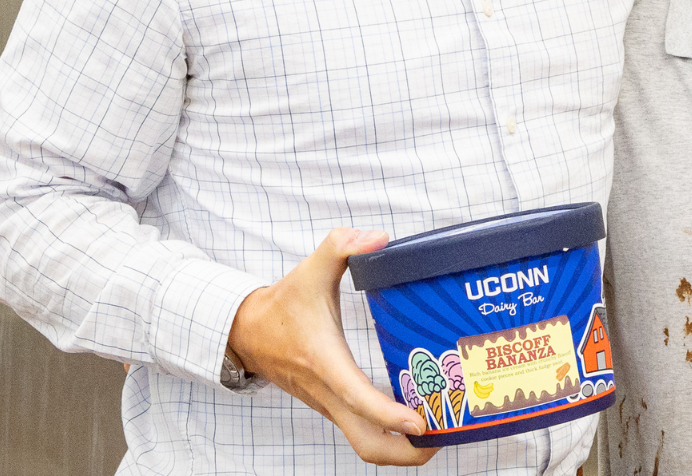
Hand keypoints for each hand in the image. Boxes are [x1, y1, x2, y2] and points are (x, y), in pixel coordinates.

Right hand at [227, 229, 437, 465]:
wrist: (248, 332)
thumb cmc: (283, 304)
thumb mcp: (311, 268)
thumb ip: (341, 245)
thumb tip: (378, 239)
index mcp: (326, 363)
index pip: (358, 399)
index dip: (389, 415)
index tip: (420, 422)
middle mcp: (330, 394)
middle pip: (368, 445)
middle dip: (406, 453)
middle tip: (444, 437)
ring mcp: (331, 406)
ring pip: (366, 445)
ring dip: (403, 448)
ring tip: (442, 430)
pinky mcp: (334, 406)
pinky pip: (364, 431)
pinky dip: (390, 434)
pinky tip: (418, 414)